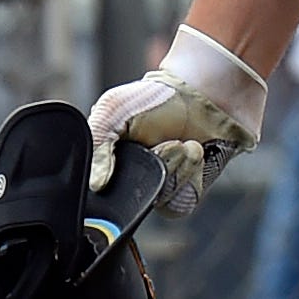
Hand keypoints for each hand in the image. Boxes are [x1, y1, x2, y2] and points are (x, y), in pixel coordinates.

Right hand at [87, 24, 266, 220]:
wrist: (201, 95)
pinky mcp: (183, 194)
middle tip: (168, 141)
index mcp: (107, 164)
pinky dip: (191, 179)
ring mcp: (157, 190)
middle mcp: (130, 181)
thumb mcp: (112, 111)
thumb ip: (99, 145)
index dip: (118, 180)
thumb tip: (96, 184)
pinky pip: (182, 203)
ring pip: (160, 200)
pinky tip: (195, 154)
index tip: (136, 153)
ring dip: (177, 169)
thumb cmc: (154, 99)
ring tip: (183, 143)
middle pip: (135, 199)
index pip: (102, 195)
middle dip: (158, 165)